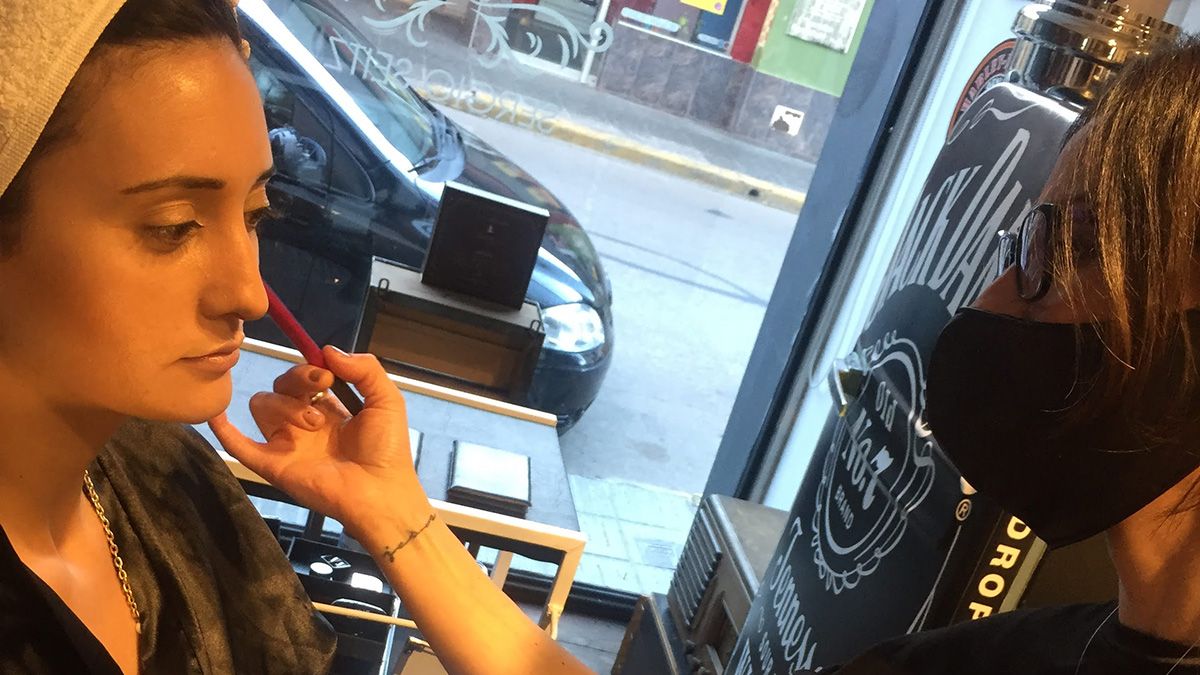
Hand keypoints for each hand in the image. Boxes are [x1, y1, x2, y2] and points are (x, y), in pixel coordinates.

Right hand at [208, 346, 426, 533]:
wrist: (381, 491)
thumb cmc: (387, 448)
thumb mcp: (386, 399)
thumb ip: (365, 369)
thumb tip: (326, 350)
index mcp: (329, 408)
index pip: (304, 377)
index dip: (309, 368)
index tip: (327, 374)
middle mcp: (304, 423)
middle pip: (280, 386)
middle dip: (297, 379)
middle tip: (321, 388)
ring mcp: (287, 443)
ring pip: (262, 406)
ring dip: (286, 406)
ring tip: (314, 425)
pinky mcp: (274, 465)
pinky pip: (240, 446)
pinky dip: (224, 431)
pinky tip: (217, 416)